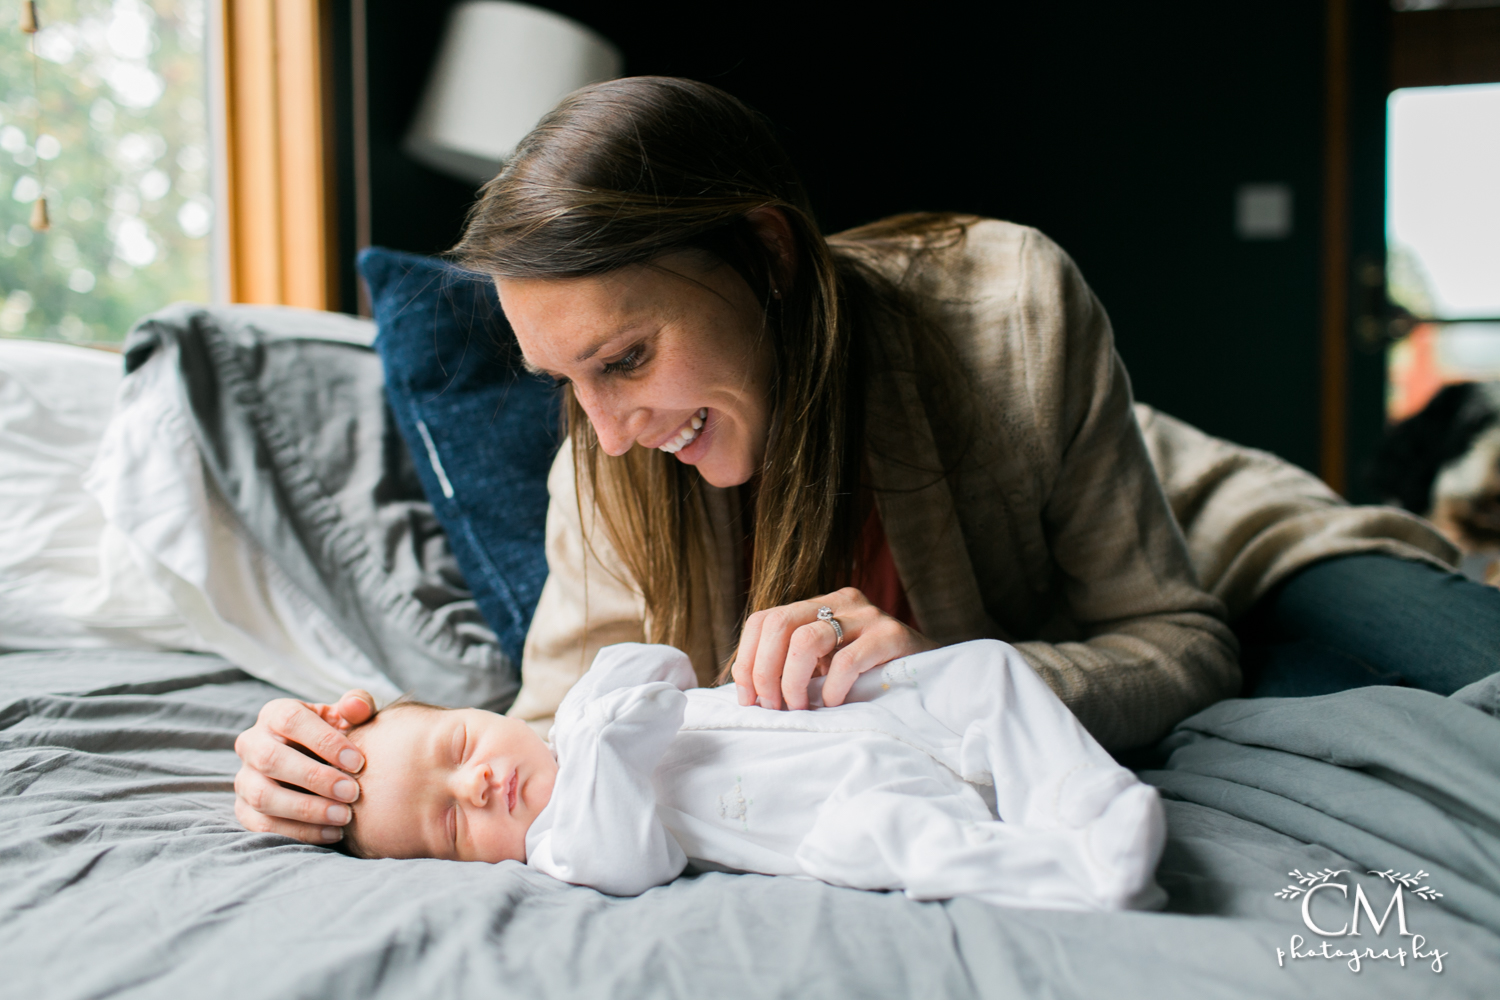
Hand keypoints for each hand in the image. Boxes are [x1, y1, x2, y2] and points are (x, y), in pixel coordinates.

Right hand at [233, 689, 375, 843]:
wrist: (320, 765)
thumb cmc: (336, 737)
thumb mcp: (348, 717)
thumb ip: (357, 705)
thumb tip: (357, 706)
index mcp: (275, 714)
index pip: (291, 720)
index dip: (325, 741)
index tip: (359, 762)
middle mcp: (252, 743)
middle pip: (272, 759)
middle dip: (315, 778)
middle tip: (353, 793)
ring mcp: (244, 778)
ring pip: (263, 796)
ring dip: (305, 809)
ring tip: (344, 817)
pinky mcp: (244, 809)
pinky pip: (263, 825)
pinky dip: (298, 832)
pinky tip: (332, 832)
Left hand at [731, 587, 937, 710]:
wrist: (931, 677)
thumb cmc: (870, 677)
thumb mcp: (825, 666)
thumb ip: (791, 666)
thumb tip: (745, 692)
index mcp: (818, 605)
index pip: (764, 619)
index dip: (747, 660)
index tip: (748, 699)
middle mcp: (840, 602)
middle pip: (779, 624)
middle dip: (765, 672)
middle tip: (773, 707)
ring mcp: (866, 615)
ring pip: (806, 639)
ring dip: (792, 681)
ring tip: (800, 707)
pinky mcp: (891, 635)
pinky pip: (846, 659)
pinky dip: (831, 688)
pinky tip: (832, 703)